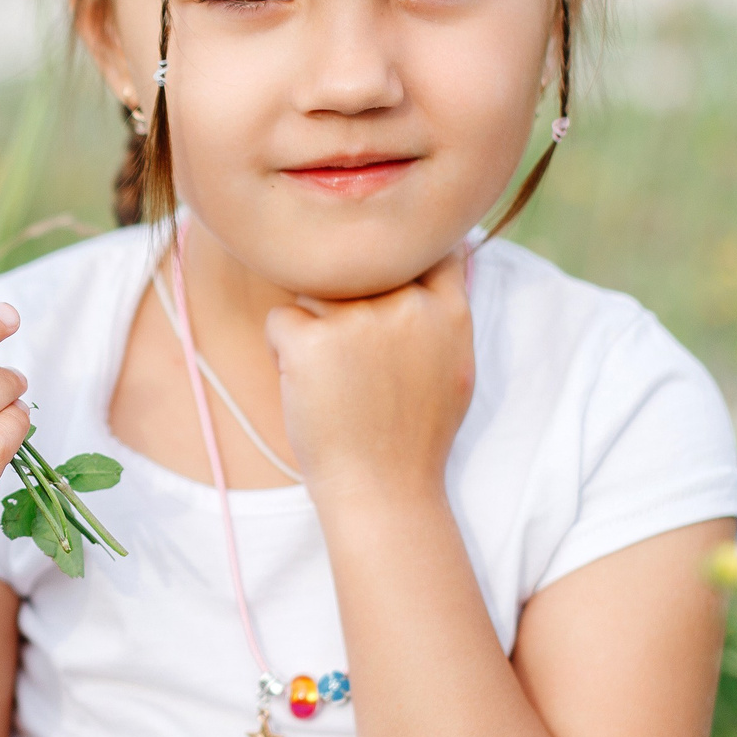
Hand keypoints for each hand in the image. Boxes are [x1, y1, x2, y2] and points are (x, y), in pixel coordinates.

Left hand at [262, 248, 472, 505]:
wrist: (383, 491)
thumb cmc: (414, 435)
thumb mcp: (456, 367)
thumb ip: (448, 309)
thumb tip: (455, 248)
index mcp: (447, 309)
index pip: (421, 246)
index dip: (396, 258)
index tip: (384, 288)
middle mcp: (406, 305)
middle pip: (358, 266)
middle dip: (348, 299)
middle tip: (354, 360)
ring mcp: (357, 320)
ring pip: (316, 289)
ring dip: (314, 323)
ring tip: (333, 377)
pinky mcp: (310, 340)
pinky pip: (281, 319)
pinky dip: (282, 351)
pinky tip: (307, 387)